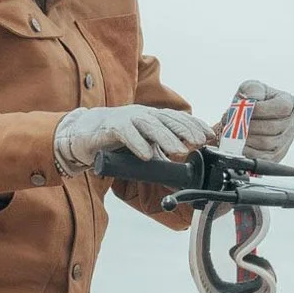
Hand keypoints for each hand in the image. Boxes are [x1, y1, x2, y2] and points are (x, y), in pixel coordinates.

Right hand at [54, 104, 216, 174]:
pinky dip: (137, 143)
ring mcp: (127, 118)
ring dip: (166, 138)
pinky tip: (146, 155)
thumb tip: (178, 177)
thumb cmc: (117, 140)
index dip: (194, 126)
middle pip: (167, 120)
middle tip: (198, 143)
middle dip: (185, 131)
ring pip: (150, 125)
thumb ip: (159, 158)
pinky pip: (126, 133)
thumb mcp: (143, 148)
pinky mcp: (110, 128)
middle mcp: (143, 115)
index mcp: (153, 118)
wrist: (84, 134)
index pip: (178, 118)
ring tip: (178, 151)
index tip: (209, 136)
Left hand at [236, 79, 293, 162]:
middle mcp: (291, 123)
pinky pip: (263, 157)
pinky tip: (238, 144)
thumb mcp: (251, 88)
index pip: (281, 108)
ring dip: (245, 138)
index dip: (260, 110)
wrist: (248, 118)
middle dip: (248, 126)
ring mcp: (285, 141)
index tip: (243, 109)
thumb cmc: (252, 102)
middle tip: (232, 123)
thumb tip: (252, 97)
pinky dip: (247, 151)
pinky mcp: (276, 156)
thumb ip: (252, 89)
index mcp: (289, 103)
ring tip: (233, 132)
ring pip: (266, 143)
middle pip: (272, 128)